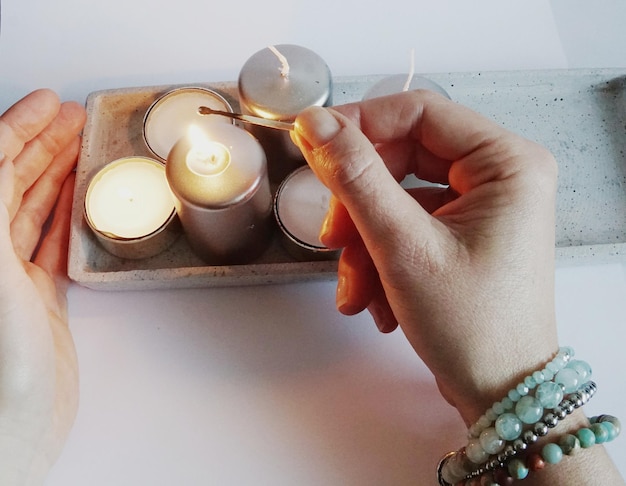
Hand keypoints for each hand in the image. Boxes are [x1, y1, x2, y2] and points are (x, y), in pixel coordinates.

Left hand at [0, 89, 85, 483]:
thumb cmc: (1, 374)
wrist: (16, 435)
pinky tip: (77, 198)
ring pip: (32, 207)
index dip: (17, 128)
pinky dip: (66, 213)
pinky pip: (50, 241)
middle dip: (41, 141)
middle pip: (11, 181)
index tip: (48, 102)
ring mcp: (9, 275)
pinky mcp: (36, 297)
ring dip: (56, 172)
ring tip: (79, 144)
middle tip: (71, 115)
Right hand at [291, 91, 558, 423]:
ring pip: (398, 197)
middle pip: (403, 158)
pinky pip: (408, 226)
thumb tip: (316, 124)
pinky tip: (376, 300)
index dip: (360, 125)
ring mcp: (482, 207)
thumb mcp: (402, 246)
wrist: (498, 395)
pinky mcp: (463, 234)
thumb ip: (356, 177)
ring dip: (366, 242)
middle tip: (333, 239)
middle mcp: (500, 177)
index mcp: (507, 163)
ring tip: (358, 291)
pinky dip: (382, 258)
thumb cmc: (471, 327)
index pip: (419, 112)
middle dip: (360, 204)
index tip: (311, 145)